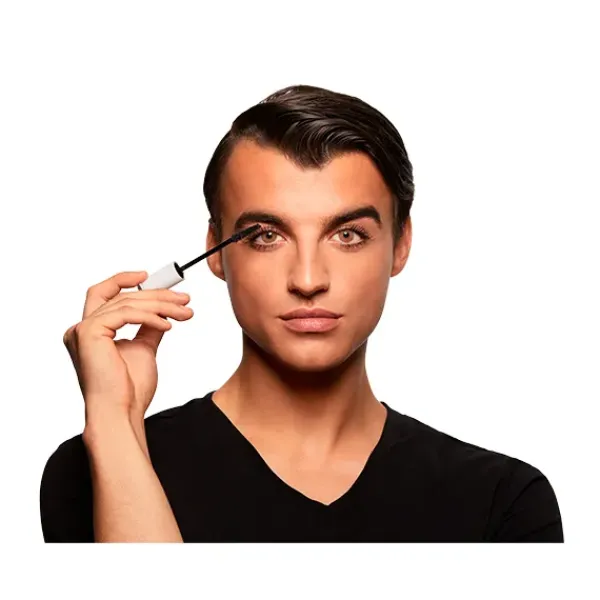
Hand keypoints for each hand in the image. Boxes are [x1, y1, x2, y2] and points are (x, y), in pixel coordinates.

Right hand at [63, 271, 193, 421]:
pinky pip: (126, 314)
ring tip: (185, 312)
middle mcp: (81, 328)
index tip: (152, 278)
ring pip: (127, 302)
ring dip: (161, 304)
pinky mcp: (89, 333)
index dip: (125, 280)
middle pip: (120, 295)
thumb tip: (162, 311)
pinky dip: (151, 316)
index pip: (105, 293)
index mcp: (91, 331)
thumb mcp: (144, 348)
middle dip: (155, 294)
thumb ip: (149, 327)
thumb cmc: (129, 389)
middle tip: (184, 298)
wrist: (123, 411)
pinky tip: (169, 324)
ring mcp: (82, 330)